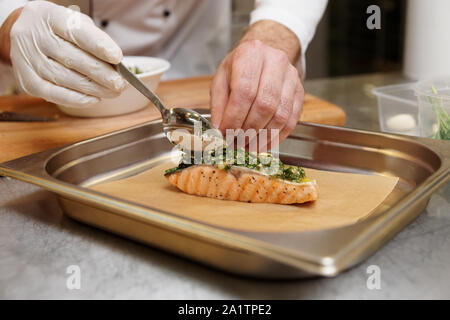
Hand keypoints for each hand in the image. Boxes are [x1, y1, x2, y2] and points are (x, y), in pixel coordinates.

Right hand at [6, 1, 124, 106]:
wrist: (27, 34)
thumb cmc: (60, 30)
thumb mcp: (77, 23)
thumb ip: (95, 40)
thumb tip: (116, 64)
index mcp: (49, 16)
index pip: (76, 32)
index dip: (98, 46)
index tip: (117, 58)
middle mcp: (34, 36)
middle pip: (72, 58)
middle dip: (101, 74)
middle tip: (120, 83)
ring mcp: (27, 59)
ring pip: (64, 78)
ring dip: (93, 88)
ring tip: (113, 92)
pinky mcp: (26, 80)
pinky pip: (53, 94)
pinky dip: (76, 99)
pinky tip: (94, 99)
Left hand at [210, 39, 303, 148]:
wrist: (263, 56)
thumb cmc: (240, 68)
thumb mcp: (221, 79)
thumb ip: (219, 104)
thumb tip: (219, 129)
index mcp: (251, 54)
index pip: (244, 91)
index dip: (234, 117)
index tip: (225, 133)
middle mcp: (275, 62)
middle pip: (264, 104)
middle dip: (248, 129)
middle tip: (236, 143)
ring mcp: (291, 77)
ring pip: (280, 115)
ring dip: (263, 136)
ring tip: (248, 146)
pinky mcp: (300, 92)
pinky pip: (291, 120)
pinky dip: (277, 136)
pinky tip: (263, 143)